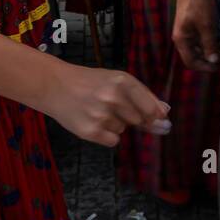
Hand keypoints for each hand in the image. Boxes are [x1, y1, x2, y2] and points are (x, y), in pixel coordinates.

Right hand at [48, 60, 170, 147]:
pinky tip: (93, 121)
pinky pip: (113, 140)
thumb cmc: (90, 82)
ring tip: (97, 110)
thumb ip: (142, 95)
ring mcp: (101, 116)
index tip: (159, 121)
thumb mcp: (116, 79)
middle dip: (132, 117)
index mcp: (123, 81)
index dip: (156, 116)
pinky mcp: (91, 132)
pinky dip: (106, 135)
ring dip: (116, 124)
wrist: (54, 86)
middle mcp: (114, 98)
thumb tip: (165, 112)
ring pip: (124, 130)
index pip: (151, 108)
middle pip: (140, 120)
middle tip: (113, 107)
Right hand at [173, 0, 219, 72]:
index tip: (217, 67)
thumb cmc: (197, 5)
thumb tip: (214, 60)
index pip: (190, 62)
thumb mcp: (206, 26)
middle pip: (194, 57)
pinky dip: (210, 42)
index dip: (204, 67)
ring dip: (211, 50)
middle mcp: (181, 39)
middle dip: (209, 59)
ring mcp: (186, 33)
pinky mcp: (191, 28)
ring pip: (198, 49)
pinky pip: (200, 41)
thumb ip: (210, 44)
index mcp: (182, 40)